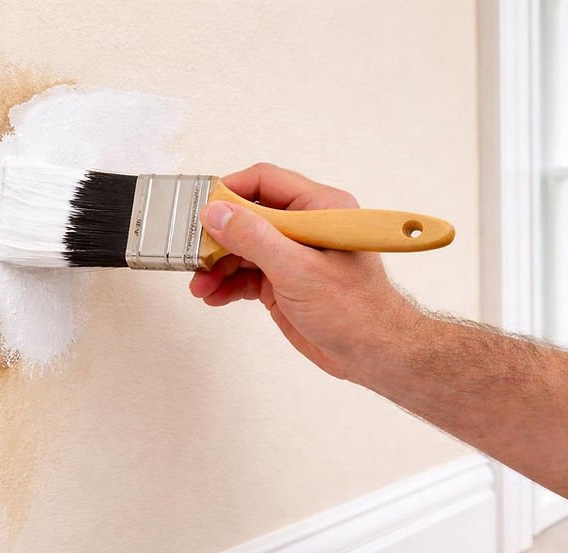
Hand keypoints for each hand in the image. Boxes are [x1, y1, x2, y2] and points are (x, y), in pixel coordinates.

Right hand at [189, 163, 420, 379]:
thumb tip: (217, 213)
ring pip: (242, 248)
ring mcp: (292, 255)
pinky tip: (214, 296)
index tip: (203, 209)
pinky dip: (227, 284)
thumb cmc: (357, 311)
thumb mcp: (298, 270)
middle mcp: (305, 227)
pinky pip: (246, 274)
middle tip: (195, 253)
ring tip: (200, 285)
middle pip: (247, 216)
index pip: (265, 182)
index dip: (230, 192)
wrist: (372, 354)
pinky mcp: (283, 281)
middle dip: (218, 237)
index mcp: (320, 208)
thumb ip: (254, 238)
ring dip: (218, 265)